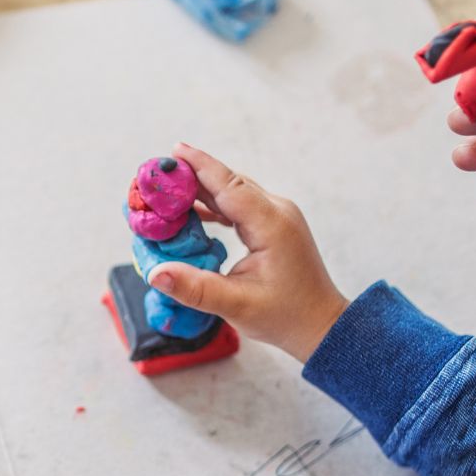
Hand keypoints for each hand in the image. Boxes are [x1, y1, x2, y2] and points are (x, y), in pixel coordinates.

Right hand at [146, 144, 348, 363]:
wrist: (320, 325)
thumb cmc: (285, 316)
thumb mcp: (236, 306)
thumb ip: (194, 288)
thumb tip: (154, 273)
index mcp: (271, 225)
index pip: (229, 185)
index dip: (200, 166)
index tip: (174, 151)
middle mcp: (277, 212)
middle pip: (229, 182)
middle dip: (193, 176)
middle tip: (159, 175)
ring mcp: (277, 217)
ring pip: (233, 192)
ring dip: (201, 190)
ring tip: (168, 192)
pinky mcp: (273, 226)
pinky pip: (239, 206)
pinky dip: (214, 204)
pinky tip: (192, 212)